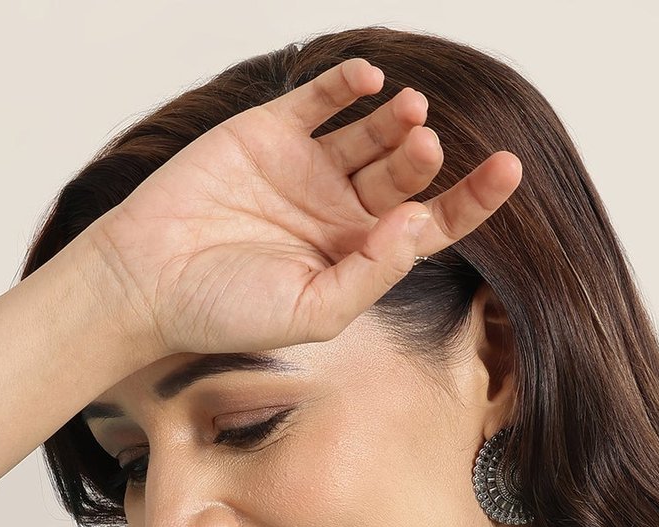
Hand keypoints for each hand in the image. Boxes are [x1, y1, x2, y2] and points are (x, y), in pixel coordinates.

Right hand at [86, 54, 521, 363]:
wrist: (148, 280)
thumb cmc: (225, 313)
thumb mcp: (312, 312)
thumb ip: (371, 274)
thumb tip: (421, 224)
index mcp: (355, 259)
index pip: (430, 225)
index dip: (473, 199)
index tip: (509, 170)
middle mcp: (337, 212)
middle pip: (405, 175)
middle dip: (423, 159)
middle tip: (425, 148)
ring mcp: (304, 169)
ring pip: (370, 133)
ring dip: (397, 120)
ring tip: (410, 114)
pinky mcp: (268, 132)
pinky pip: (319, 98)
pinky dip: (347, 84)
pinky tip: (369, 81)